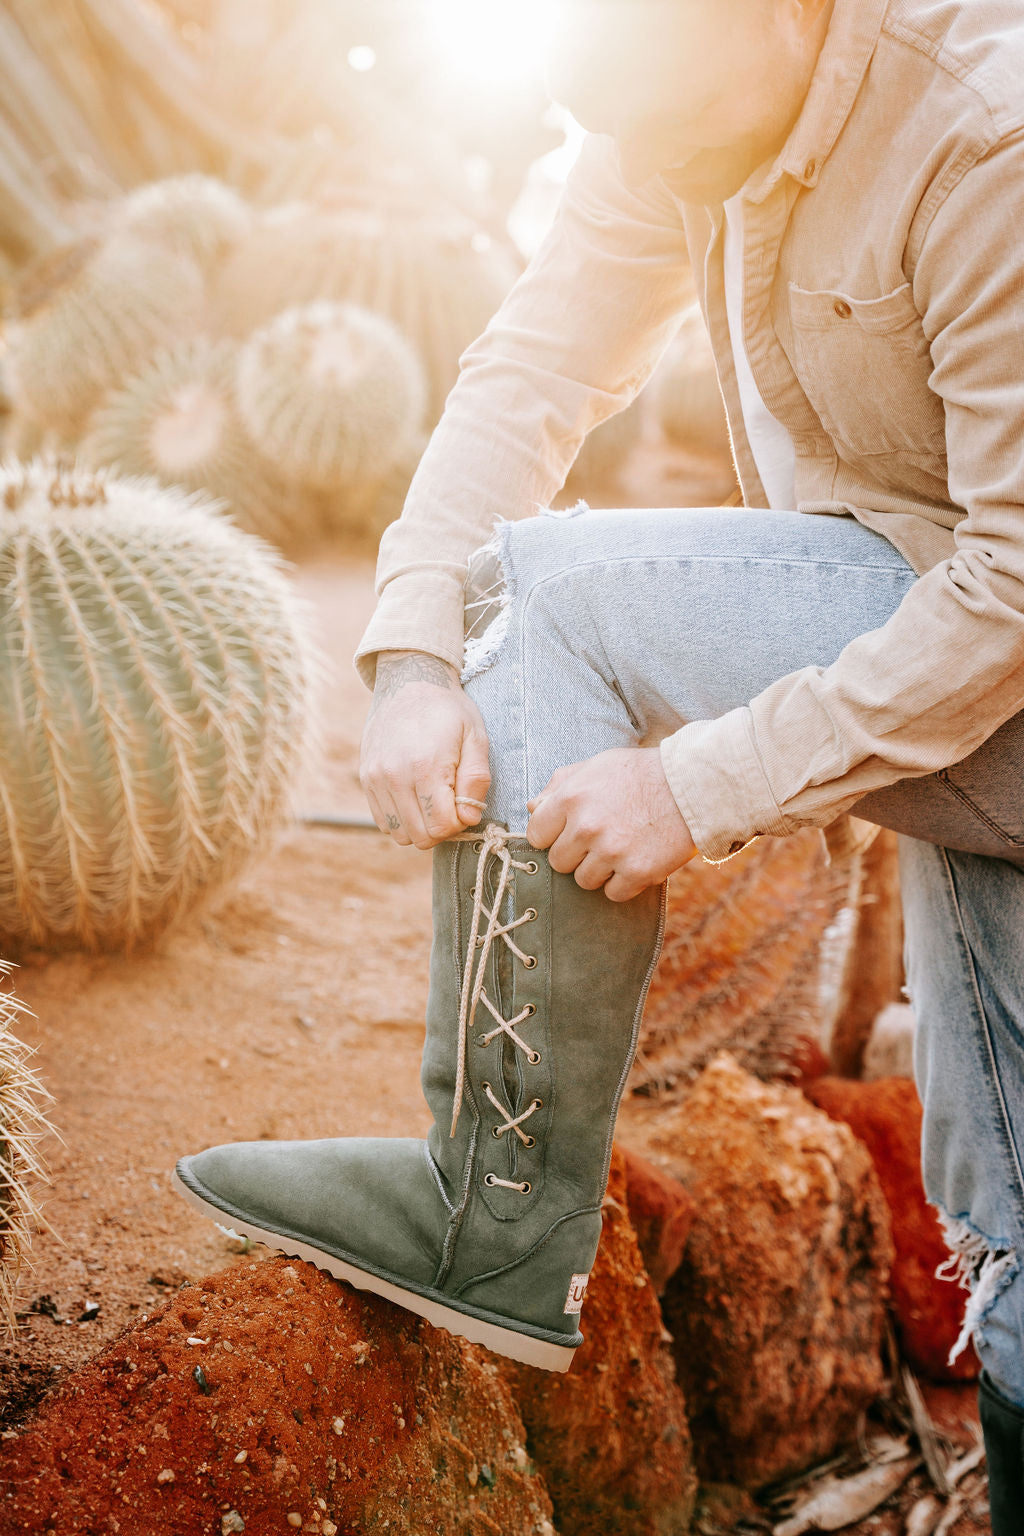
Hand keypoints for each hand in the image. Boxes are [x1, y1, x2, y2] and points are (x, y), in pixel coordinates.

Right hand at [360, 651, 490, 848]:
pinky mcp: (366, 779)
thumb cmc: (448, 710)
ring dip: (420, 826)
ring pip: (399, 834)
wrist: (409, 682)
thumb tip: (469, 818)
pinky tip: (415, 799)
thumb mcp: (475, 737)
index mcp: (427, 767)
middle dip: (440, 828)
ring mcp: (376, 779)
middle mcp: (395, 776)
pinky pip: (383, 822)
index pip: (442, 826)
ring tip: (432, 801)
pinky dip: (401, 820)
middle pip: (420, 836)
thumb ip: (476, 780)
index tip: (464, 804)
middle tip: (450, 805)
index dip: (459, 823)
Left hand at [526, 747, 696, 900]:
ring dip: (600, 870)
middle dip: (576, 854)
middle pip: (559, 862)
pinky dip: (624, 882)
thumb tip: (532, 808)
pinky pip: (614, 893)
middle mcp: (586, 827)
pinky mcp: (637, 872)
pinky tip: (636, 860)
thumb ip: (561, 785)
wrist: (694, 784)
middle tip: (601, 840)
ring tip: (622, 848)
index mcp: (571, 798)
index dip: (553, 836)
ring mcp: (611, 852)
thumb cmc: (643, 773)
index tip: (569, 833)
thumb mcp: (597, 766)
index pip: (537, 835)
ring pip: (584, 881)